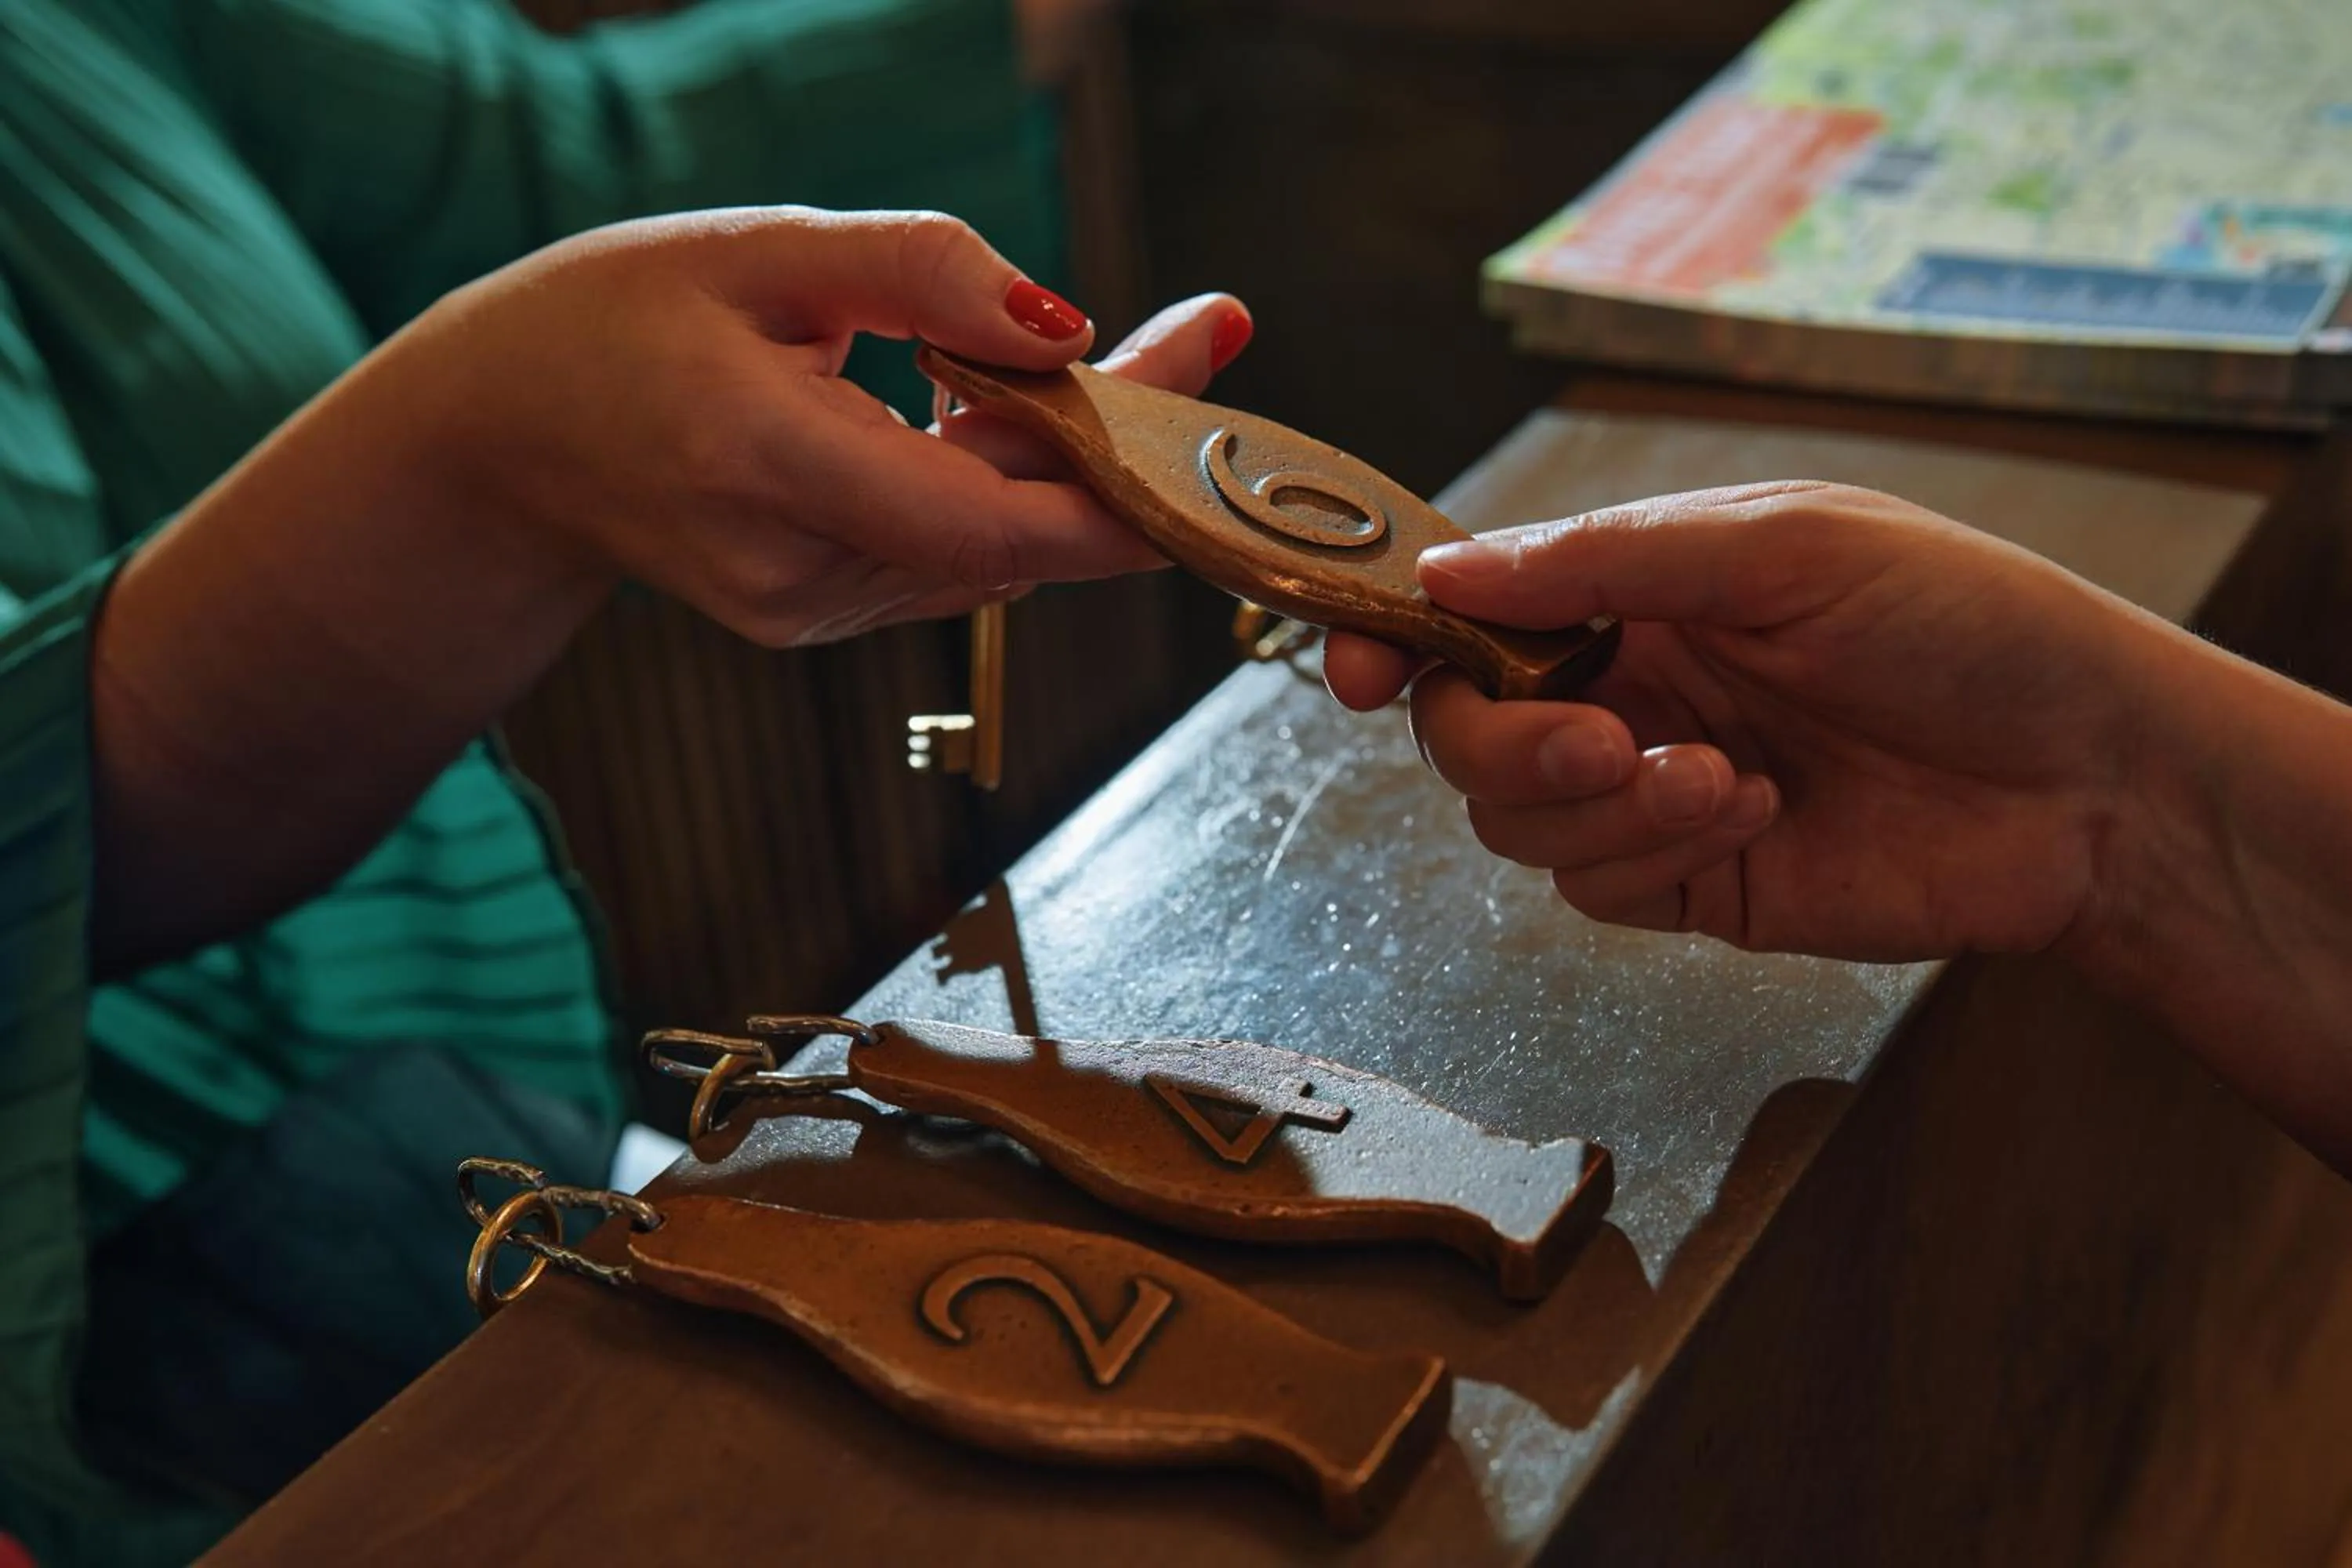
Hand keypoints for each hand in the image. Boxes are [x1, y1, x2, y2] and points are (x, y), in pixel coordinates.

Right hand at [389, 206, 1245, 645]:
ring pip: (995, 550)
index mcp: (765, 465)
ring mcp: (810, 611)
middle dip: (1125, 442)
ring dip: (1067, 462)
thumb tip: (1070, 328)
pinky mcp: (821, 615)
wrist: (495, 443)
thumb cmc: (607, 322)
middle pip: (1018, 535)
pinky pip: (952, 554)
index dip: (1118, 480)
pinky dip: (999, 483)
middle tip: (1199, 332)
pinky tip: (996, 408)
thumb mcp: (758, 249)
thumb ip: (921, 274)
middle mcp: (798, 571)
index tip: (1202, 392)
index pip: (989, 522)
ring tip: (1115, 358)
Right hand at [1324, 482, 2182, 962]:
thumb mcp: (1785, 548)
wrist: (2089, 778)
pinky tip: (1755, 813)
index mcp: (1636, 588)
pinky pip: (1591, 885)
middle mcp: (1626, 686)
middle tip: (1599, 741)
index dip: (1392, 635)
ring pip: (1513, 819)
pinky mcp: (1691, 884)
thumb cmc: (1963, 626)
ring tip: (1723, 779)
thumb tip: (1446, 572)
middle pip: (1461, 729)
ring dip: (1598, 804)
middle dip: (1503, 740)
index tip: (1354, 667)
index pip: (1467, 610)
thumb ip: (1606, 560)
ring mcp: (1649, 791)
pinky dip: (1651, 851)